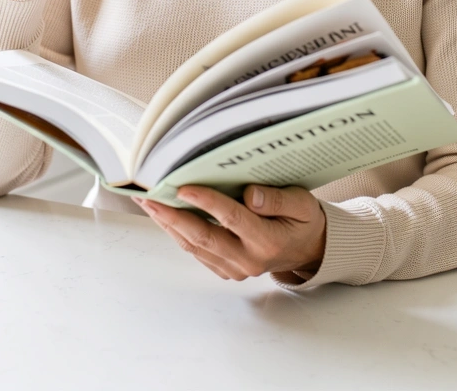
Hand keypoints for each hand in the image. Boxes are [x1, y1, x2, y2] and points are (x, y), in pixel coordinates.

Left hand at [133, 184, 325, 280]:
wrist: (308, 249)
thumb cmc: (303, 220)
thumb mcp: (302, 204)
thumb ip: (278, 199)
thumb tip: (250, 194)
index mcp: (267, 241)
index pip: (232, 219)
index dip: (206, 202)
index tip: (184, 187)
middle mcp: (248, 260)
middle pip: (204, 237)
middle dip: (173, 216)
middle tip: (150, 197)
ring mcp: (235, 269)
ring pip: (195, 246)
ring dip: (169, 225)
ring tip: (148, 203)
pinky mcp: (226, 270)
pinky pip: (197, 252)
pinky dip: (178, 233)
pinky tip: (165, 216)